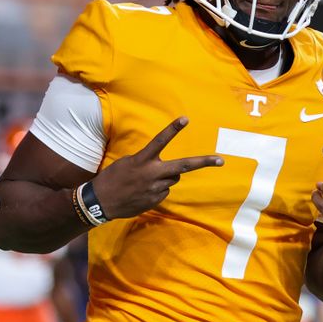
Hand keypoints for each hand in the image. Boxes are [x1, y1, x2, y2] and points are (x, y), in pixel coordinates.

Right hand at [92, 117, 222, 218]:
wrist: (101, 202)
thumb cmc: (113, 178)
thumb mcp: (128, 163)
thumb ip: (148, 162)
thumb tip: (168, 170)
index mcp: (142, 160)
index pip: (160, 141)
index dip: (172, 129)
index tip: (185, 119)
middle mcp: (152, 174)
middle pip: (183, 166)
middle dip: (203, 162)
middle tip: (220, 160)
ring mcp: (156, 188)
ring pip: (173, 178)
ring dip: (165, 177)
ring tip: (145, 181)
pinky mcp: (156, 200)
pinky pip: (164, 190)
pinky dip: (157, 189)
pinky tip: (142, 191)